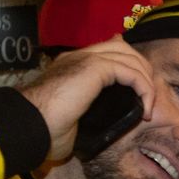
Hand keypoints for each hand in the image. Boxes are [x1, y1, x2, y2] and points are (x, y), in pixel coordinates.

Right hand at [18, 38, 155, 162]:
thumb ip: (86, 114)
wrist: (29, 125)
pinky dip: (143, 88)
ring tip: (149, 106)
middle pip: (122, 48)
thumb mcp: (71, 120)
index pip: (108, 52)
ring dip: (146, 81)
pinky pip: (130, 71)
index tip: (141, 93)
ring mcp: (84, 59)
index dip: (129, 66)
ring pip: (129, 57)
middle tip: (149, 98)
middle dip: (142, 70)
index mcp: (71, 66)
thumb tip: (97, 129)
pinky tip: (145, 108)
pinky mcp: (93, 68)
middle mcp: (78, 57)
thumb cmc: (45, 130)